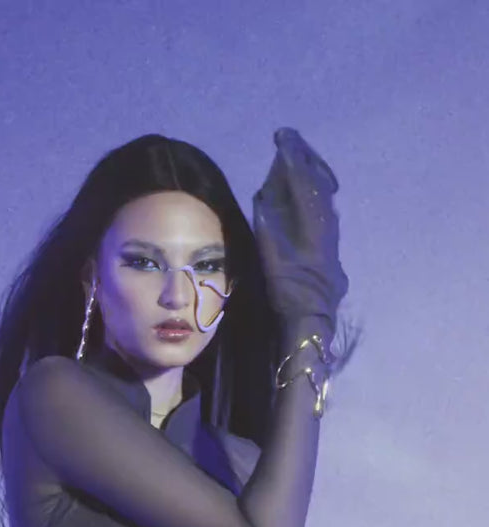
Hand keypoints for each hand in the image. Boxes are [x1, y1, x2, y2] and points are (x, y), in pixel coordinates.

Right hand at [253, 128, 348, 336]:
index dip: (292, 158)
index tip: (282, 137)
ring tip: (299, 154)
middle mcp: (328, 225)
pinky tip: (313, 187)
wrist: (313, 320)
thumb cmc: (290, 295)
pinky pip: (326, 206)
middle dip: (305, 157)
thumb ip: (268, 229)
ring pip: (326, 193)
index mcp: (313, 227)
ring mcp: (332, 234)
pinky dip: (318, 188)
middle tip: (289, 137)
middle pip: (319, 182)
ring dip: (313, 170)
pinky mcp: (331, 243)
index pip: (304, 184)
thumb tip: (263, 196)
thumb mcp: (273, 263)